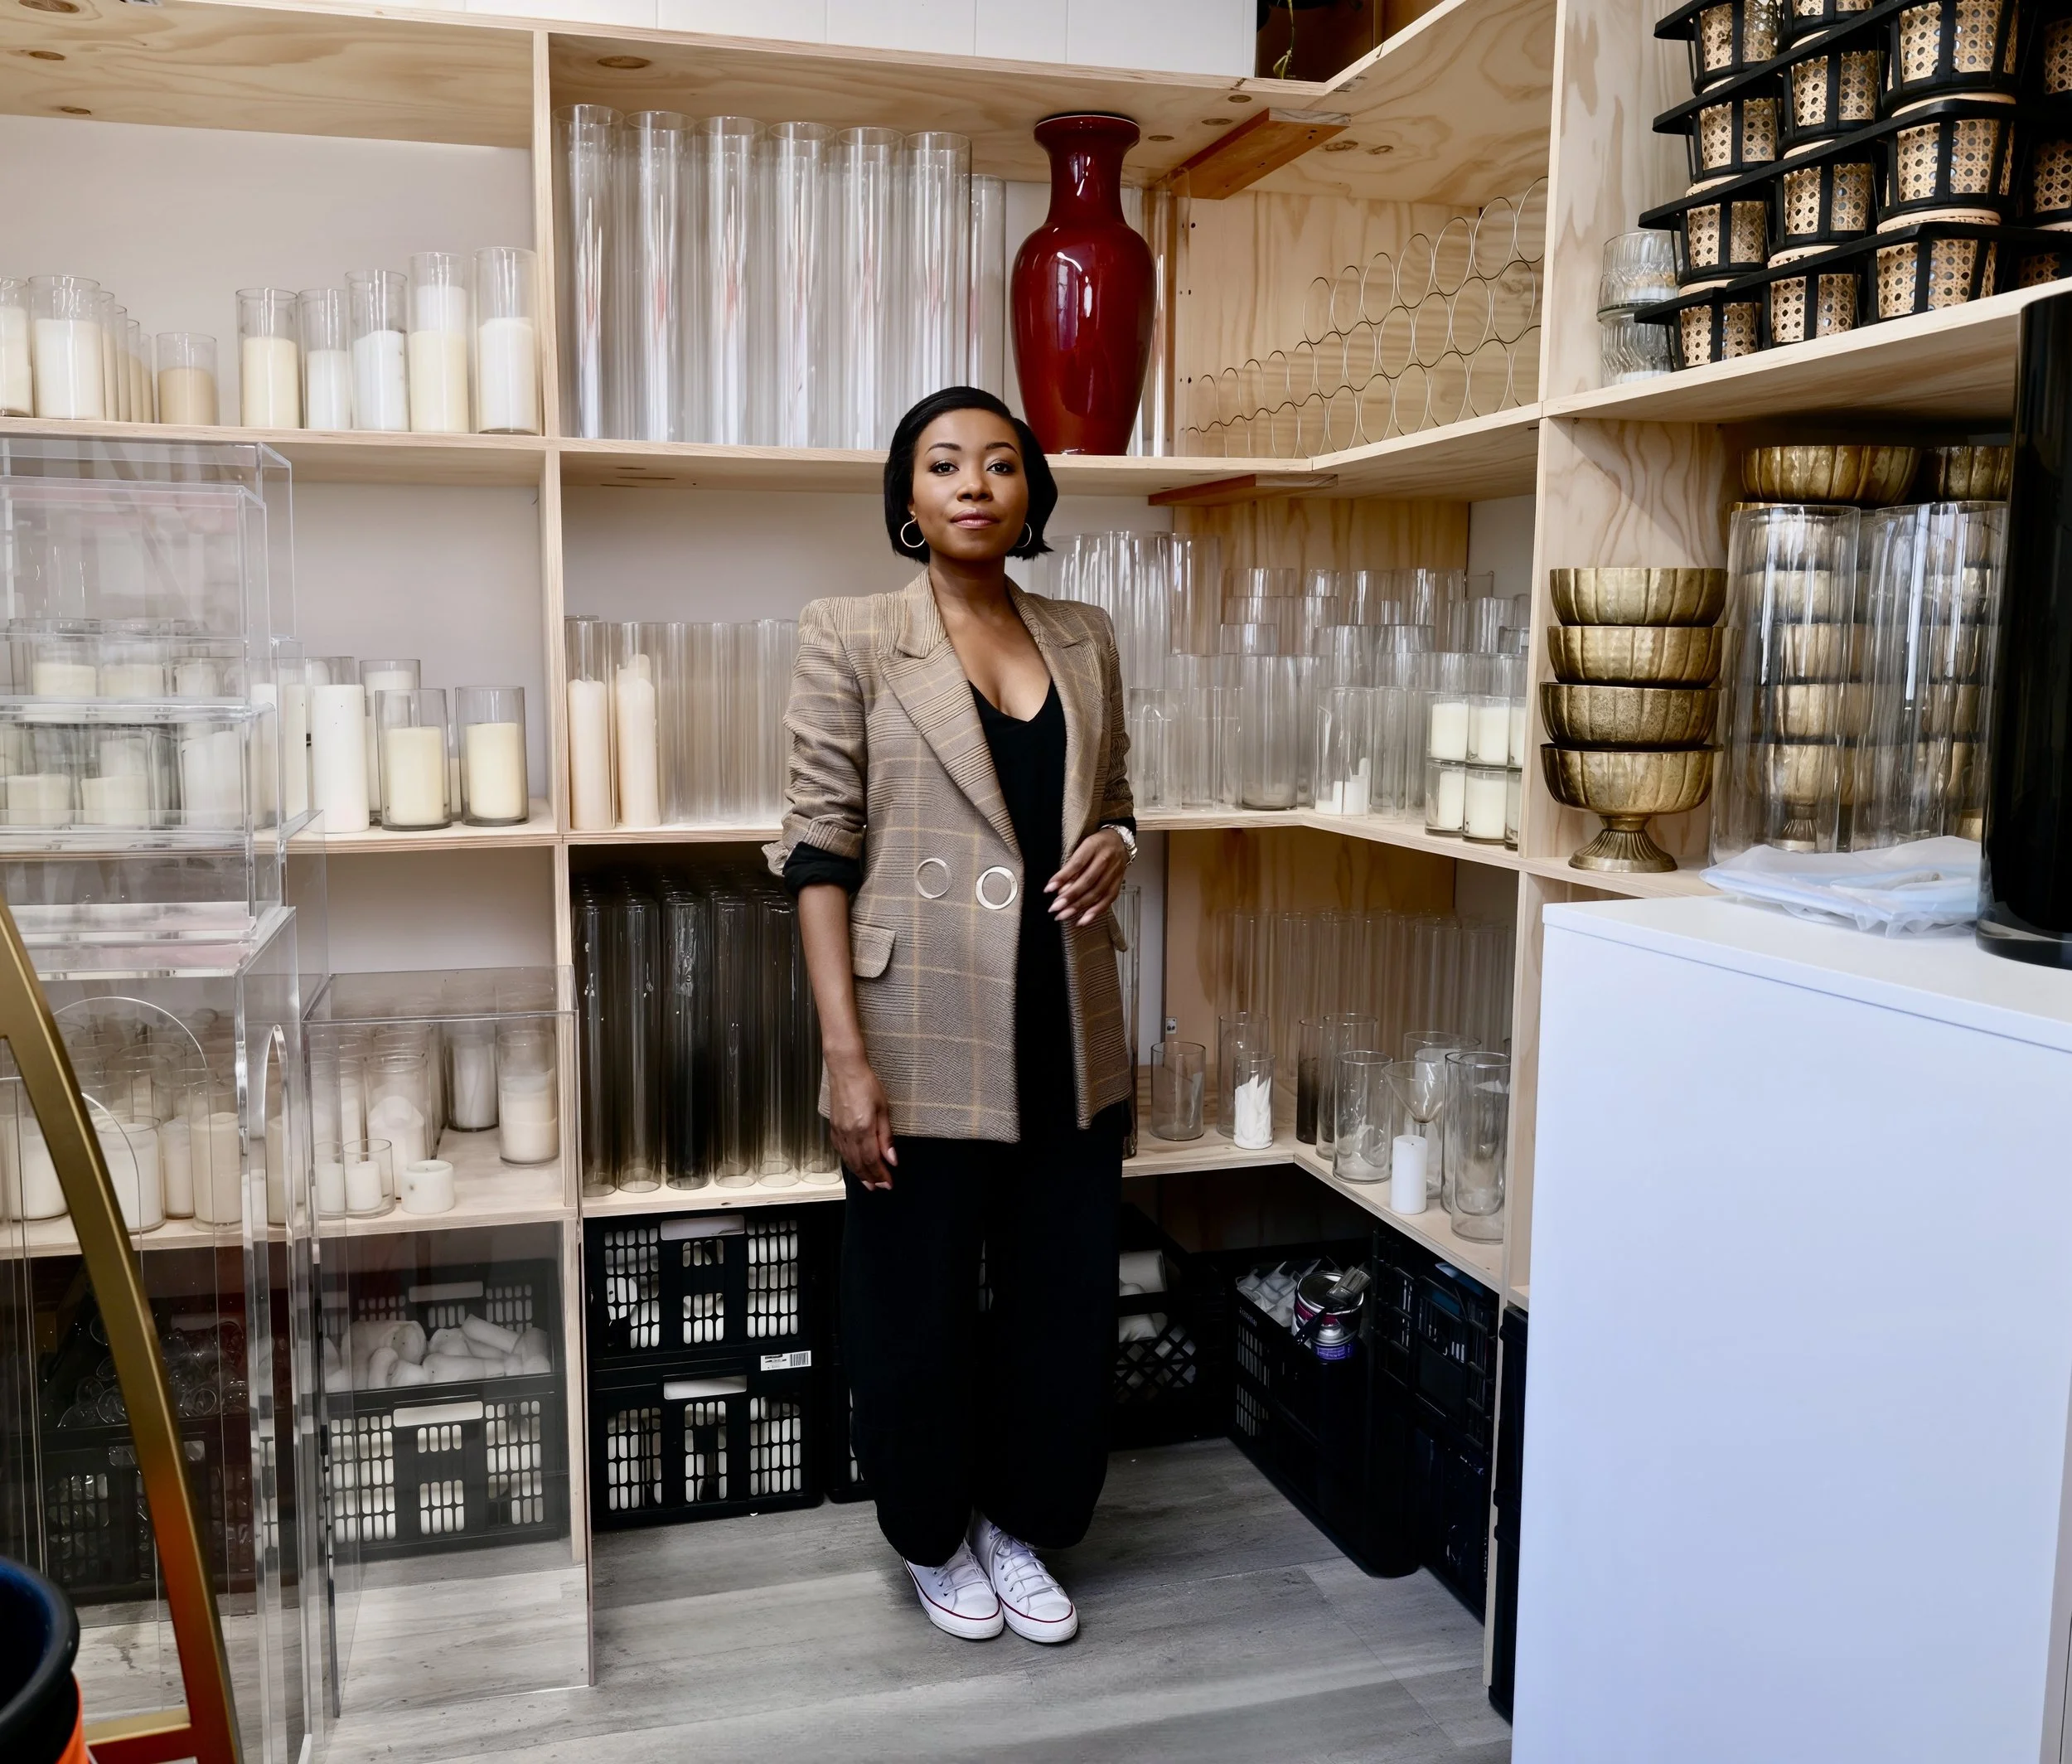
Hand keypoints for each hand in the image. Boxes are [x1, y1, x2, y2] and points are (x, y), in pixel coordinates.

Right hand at [827, 1051, 897, 1189]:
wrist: (846, 1069)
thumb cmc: (866, 1083)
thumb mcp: (884, 1109)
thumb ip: (886, 1137)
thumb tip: (891, 1158)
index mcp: (863, 1128)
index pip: (873, 1160)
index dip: (880, 1174)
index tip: (888, 1183)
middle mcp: (848, 1133)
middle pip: (860, 1163)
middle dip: (871, 1178)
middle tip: (879, 1187)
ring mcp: (839, 1130)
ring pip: (848, 1159)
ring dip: (859, 1173)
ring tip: (868, 1182)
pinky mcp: (834, 1127)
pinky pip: (840, 1150)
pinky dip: (848, 1161)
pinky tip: (853, 1165)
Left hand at [1047, 827, 1128, 927]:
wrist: (1120, 841)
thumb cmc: (1097, 844)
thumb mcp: (1082, 846)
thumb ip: (1071, 866)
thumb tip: (1060, 888)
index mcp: (1093, 846)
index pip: (1077, 864)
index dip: (1062, 877)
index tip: (1049, 889)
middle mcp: (1105, 860)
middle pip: (1087, 881)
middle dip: (1069, 897)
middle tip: (1055, 908)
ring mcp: (1113, 872)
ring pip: (1096, 893)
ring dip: (1079, 907)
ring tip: (1064, 915)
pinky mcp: (1118, 883)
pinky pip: (1107, 900)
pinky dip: (1094, 912)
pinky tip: (1083, 920)